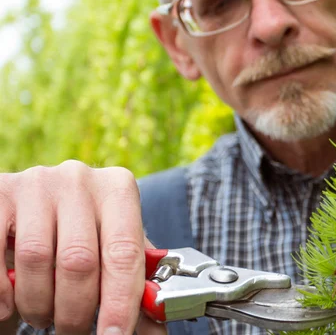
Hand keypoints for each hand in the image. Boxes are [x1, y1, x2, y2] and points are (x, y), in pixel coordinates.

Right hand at [0, 160, 165, 333]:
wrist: (40, 203)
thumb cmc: (86, 232)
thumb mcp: (114, 249)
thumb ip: (134, 286)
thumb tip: (156, 331)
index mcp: (118, 189)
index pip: (124, 253)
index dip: (120, 302)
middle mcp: (80, 180)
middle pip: (79, 260)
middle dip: (76, 310)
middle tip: (75, 331)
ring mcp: (37, 182)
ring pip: (36, 259)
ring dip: (39, 303)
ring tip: (45, 314)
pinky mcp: (0, 192)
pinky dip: (2, 290)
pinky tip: (10, 304)